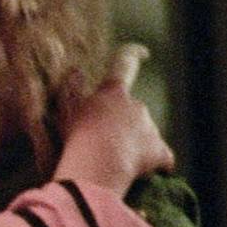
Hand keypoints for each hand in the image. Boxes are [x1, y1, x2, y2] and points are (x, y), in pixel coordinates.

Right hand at [55, 45, 171, 192]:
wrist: (97, 166)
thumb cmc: (76, 136)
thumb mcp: (65, 109)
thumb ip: (71, 88)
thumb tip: (77, 72)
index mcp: (113, 92)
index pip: (124, 65)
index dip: (132, 56)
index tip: (143, 52)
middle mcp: (136, 105)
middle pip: (132, 110)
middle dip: (121, 122)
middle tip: (101, 142)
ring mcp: (150, 129)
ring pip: (144, 134)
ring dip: (132, 145)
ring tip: (112, 163)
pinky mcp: (159, 151)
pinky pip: (161, 157)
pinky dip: (154, 164)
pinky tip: (143, 174)